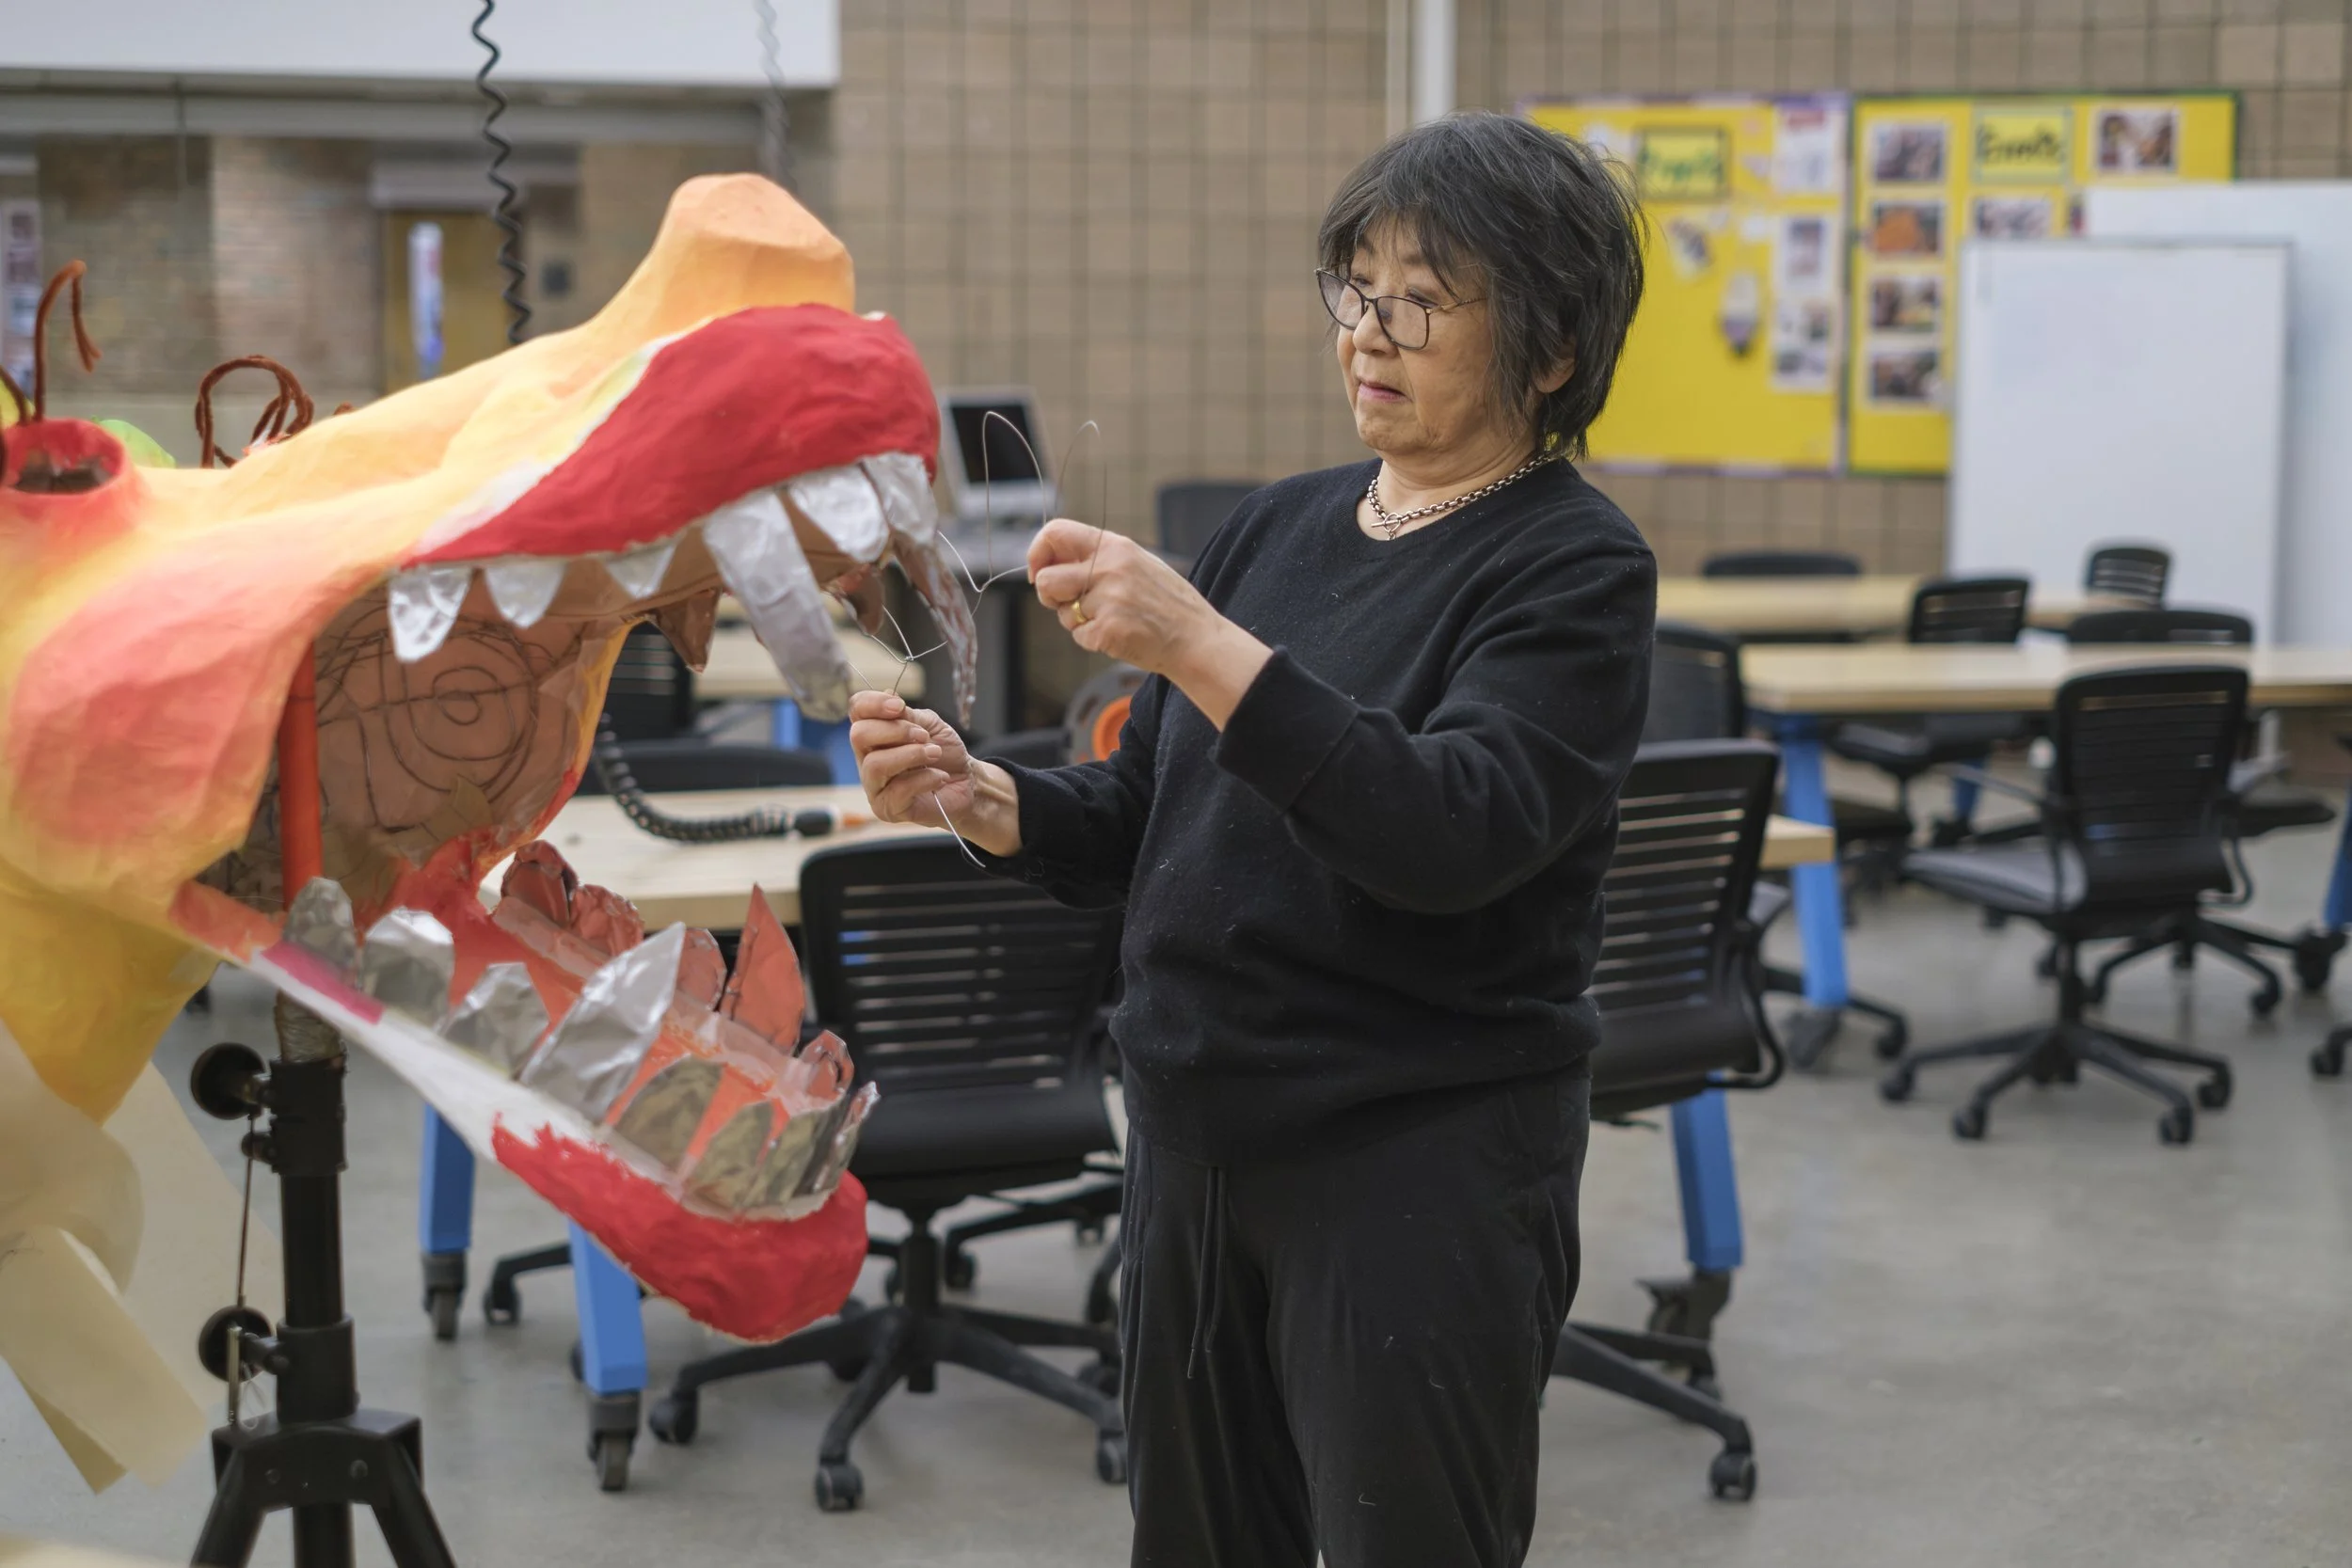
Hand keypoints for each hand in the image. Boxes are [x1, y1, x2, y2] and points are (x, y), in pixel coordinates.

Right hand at [847, 691, 1021, 853]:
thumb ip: (907, 715)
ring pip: (875, 765)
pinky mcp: (887, 808)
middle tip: (924, 737)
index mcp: (874, 733)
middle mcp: (867, 758)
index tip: (900, 706)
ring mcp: (874, 785)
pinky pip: (897, 790)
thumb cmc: (944, 753)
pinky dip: (925, 779)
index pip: (856, 710)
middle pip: (858, 736)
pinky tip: (939, 777)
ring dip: (911, 755)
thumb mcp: (929, 725)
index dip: (873, 703)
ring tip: (934, 754)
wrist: (966, 783)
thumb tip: (887, 695)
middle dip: (896, 731)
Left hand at [1027, 520, 1273, 729]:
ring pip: (1062, 613)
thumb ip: (1098, 558)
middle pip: (1048, 579)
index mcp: (1115, 546)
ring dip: (1077, 621)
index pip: (1056, 532)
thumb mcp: (1138, 563)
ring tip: (1111, 619)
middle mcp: (1110, 568)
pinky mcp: (1109, 630)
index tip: (1040, 573)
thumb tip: (1050, 563)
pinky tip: (1119, 636)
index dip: (1038, 553)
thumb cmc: (1166, 603)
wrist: (1197, 639)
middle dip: (1050, 597)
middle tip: (1071, 605)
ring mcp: (1110, 600)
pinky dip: (1093, 641)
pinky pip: (1079, 637)